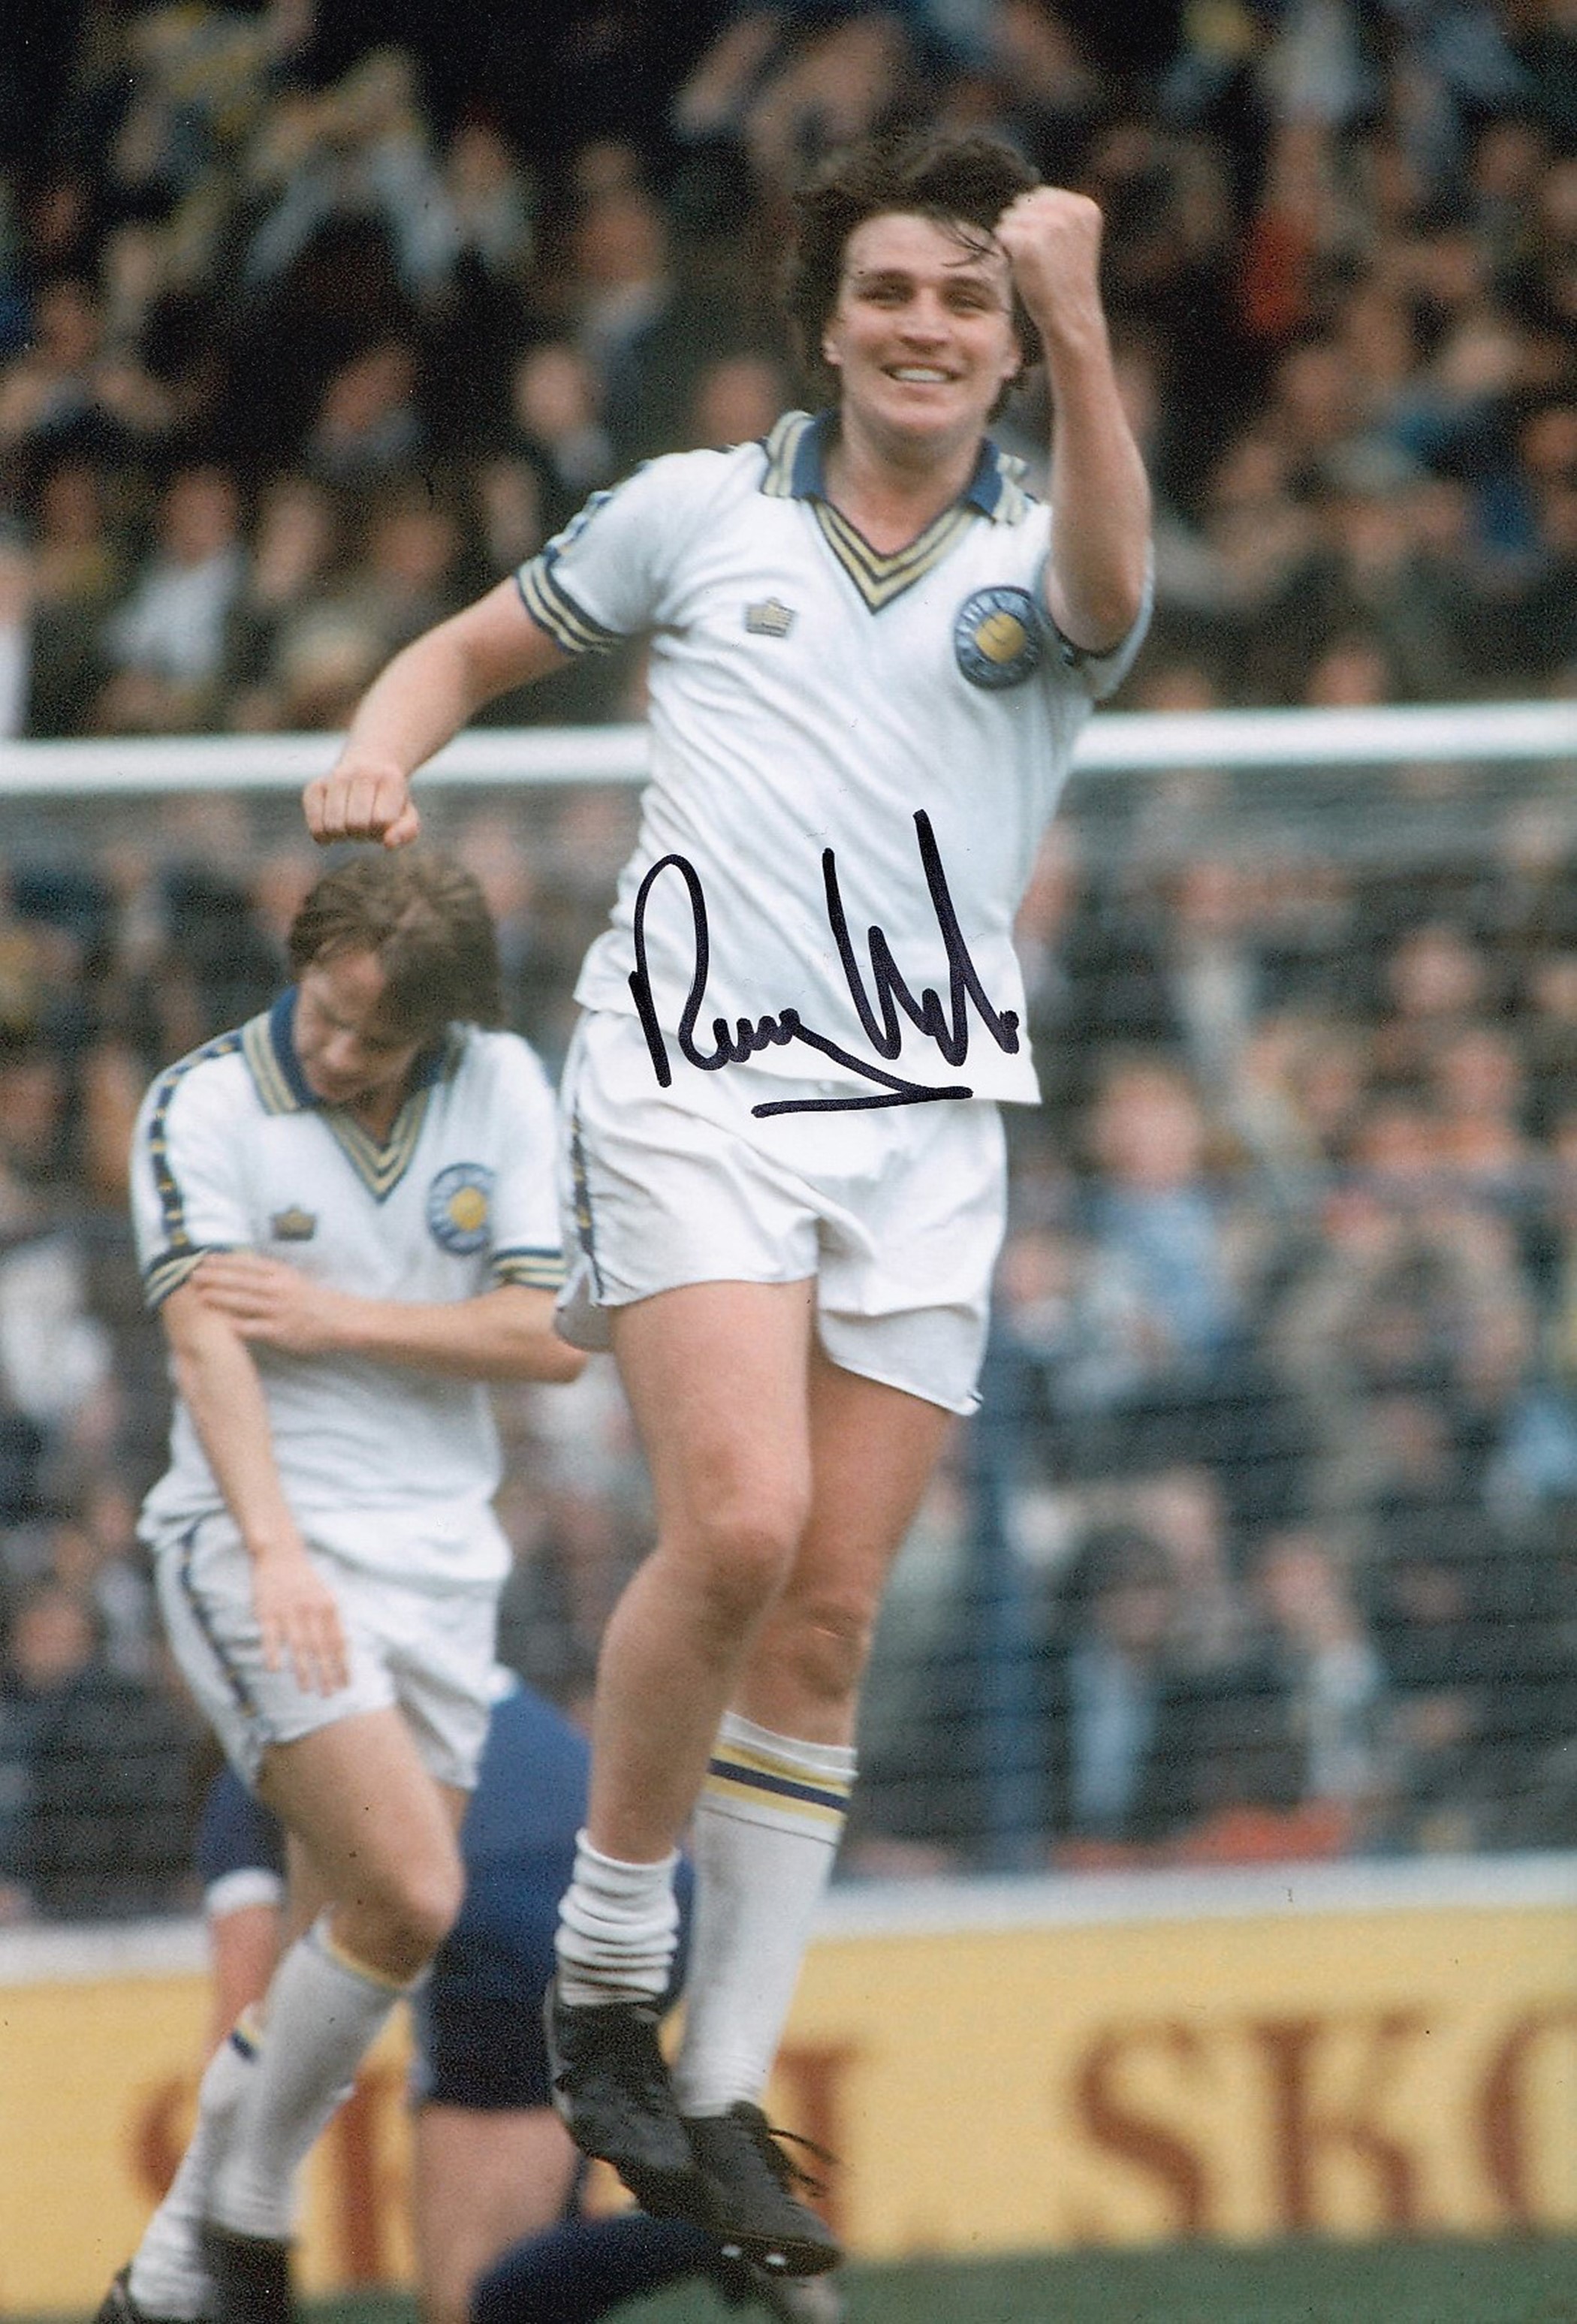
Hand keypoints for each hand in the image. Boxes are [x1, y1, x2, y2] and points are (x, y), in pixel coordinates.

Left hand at [194, 1252, 349, 1356]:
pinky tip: (221, 1324)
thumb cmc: (313, 1300)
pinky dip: (237, 1325)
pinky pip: (254, 1328)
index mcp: (280, 1274)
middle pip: (240, 1281)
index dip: (224, 1261)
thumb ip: (268, 1275)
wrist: (340, 1320)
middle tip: (193, 1274)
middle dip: (215, 1277)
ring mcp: (278, 1310)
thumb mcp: (292, 1279)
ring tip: (200, 1295)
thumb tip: (239, 1267)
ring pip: (244, 1302)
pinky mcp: (280, 1331)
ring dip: (220, 1298)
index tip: (205, 1258)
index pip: (247, 1264)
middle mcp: (278, 1289)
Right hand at [250, 1538, 349, 1694]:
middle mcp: (311, 1610)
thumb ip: (334, 1623)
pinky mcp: (266, 1611)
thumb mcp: (327, 1597)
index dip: (342, 1665)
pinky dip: (273, 1653)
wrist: (281, 1554)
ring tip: (306, 1689)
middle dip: (326, 1674)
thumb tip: (345, 1652)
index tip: (345, 1686)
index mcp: (329, 1607)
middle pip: (321, 1648)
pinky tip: (275, 1670)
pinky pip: (270, 1636)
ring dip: (303, 1670)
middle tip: (328, 1695)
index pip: (338, 1642)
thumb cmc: (306, 1582)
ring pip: (298, 1645)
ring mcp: (288, 1611)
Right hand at [303, 752, 420, 847]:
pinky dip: (324, 836)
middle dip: (363, 833)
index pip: (381, 820)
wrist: (369, 766)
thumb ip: (406, 831)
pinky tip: (334, 827)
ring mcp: (335, 777)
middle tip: (366, 823)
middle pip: (356, 824)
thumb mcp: (407, 814)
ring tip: (351, 823)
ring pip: (334, 826)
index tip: (383, 821)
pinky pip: (316, 827)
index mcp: (390, 778)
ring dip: (344, 836)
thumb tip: (388, 843)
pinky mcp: (314, 788)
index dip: (382, 829)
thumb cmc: (389, 800)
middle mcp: (361, 773)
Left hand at [994, 185, 1104, 339]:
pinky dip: (1005, 249)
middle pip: (1024, 202)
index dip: (1035, 220)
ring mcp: (1051, 226)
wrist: (1070, 316)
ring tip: (1032, 262)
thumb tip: (1017, 193)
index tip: (1051, 247)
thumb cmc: (1065, 279)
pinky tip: (1022, 266)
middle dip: (1023, 226)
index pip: (1042, 194)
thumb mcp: (1072, 237)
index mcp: (1085, 207)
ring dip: (1013, 238)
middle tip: (1039, 257)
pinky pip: (1002, 233)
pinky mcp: (1030, 243)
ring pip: (1010, 217)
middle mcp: (1070, 212)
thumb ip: (1056, 211)